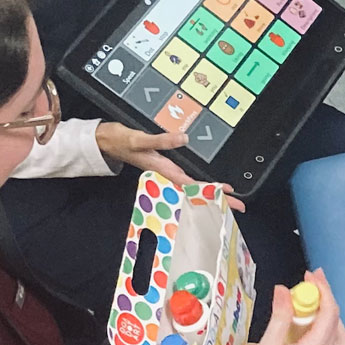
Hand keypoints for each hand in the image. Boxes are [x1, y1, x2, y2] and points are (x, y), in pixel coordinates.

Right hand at [96, 123, 244, 210]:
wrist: (105, 142)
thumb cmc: (121, 141)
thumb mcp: (139, 139)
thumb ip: (161, 140)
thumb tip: (184, 138)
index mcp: (164, 170)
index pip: (192, 185)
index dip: (211, 191)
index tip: (229, 196)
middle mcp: (167, 175)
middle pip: (197, 191)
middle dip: (218, 199)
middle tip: (240, 206)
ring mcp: (166, 173)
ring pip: (193, 187)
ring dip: (211, 194)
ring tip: (231, 200)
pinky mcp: (164, 168)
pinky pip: (186, 181)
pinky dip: (199, 185)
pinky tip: (208, 188)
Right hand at [216, 269, 344, 344]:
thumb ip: (281, 316)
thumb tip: (284, 289)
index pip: (330, 315)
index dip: (323, 291)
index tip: (311, 274)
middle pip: (339, 331)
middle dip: (329, 307)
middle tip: (311, 291)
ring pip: (332, 344)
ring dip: (322, 324)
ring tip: (302, 309)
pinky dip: (311, 338)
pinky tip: (290, 332)